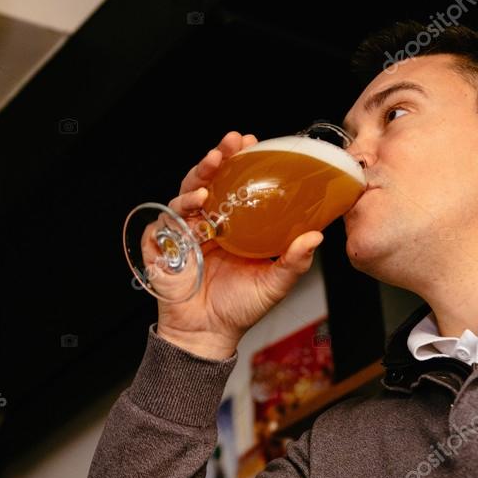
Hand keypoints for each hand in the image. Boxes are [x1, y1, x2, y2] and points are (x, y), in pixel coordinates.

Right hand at [155, 132, 323, 358]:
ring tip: (213, 169)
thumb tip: (315, 236)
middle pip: (207, 181)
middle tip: (229, 145)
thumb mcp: (273, 283)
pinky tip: (194, 208)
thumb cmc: (239, 308)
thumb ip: (293, 261)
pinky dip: (176, 213)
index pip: (233, 184)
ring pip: (184, 194)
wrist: (207, 334)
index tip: (251, 143)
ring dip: (198, 178)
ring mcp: (182, 233)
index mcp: (231, 224)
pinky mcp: (161, 248)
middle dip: (216, 159)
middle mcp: (206, 223)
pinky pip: (163, 224)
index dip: (240, 162)